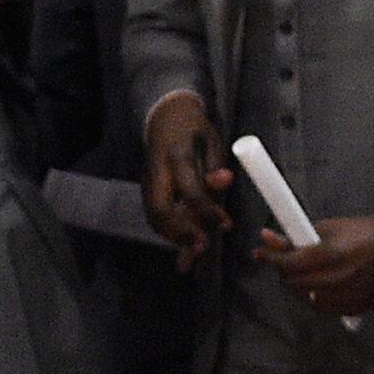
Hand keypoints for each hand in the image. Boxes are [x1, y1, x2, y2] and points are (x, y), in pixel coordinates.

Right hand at [141, 92, 231, 268]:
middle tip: (200, 249)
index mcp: (176, 156)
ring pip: (154, 216)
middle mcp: (157, 172)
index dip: (207, 210)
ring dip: (172, 237)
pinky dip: (168, 233)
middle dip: (179, 232)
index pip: (189, 189)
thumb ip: (214, 165)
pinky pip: (155, 215)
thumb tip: (223, 181)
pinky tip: (182, 246)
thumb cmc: (193, 130)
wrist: (163, 118)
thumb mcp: (211, 141)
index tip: (226, 224)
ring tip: (190, 256)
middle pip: (160, 209)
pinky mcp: (147, 190)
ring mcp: (148, 182)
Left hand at [255, 212, 373, 319]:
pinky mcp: (356, 307)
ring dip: (297, 286)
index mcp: (331, 254)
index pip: (289, 264)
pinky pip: (324, 308)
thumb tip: (264, 238)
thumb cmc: (356, 233)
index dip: (271, 259)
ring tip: (300, 274)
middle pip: (295, 283)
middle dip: (284, 272)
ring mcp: (349, 295)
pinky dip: (314, 299)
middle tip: (284, 264)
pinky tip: (316, 287)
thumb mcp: (323, 228)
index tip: (260, 254)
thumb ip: (292, 237)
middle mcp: (340, 278)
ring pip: (306, 298)